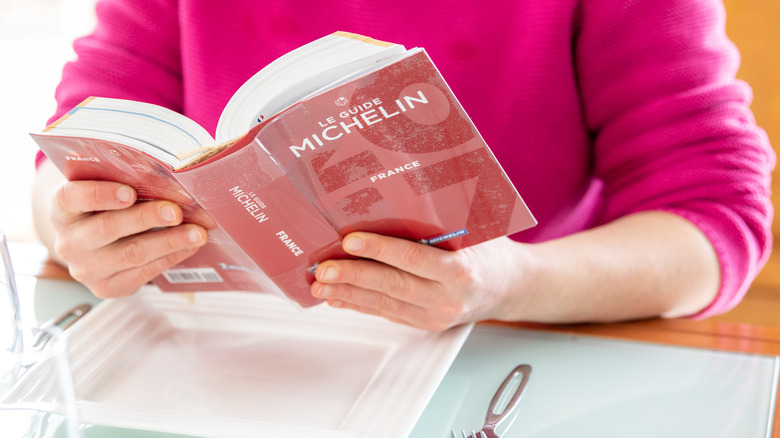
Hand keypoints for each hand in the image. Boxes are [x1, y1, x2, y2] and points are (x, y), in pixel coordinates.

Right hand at [50, 180, 207, 297]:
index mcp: (63, 209)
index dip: (99, 194)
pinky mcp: (106, 287)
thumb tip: (168, 178)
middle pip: (108, 228)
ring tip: (197, 233)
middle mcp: (69, 241)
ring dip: (169, 242)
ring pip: (132, 253)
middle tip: (176, 211)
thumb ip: (124, 183)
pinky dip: (171, 257)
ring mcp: (86, 268)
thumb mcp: (105, 191)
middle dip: (146, 218)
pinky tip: (190, 246)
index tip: (130, 192)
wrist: (94, 248)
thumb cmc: (106, 209)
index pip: (71, 198)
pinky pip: (143, 272)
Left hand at [310, 232, 523, 330]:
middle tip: (323, 268)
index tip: (350, 241)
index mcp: (460, 270)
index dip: (379, 250)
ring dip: (348, 294)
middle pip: (391, 285)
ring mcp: (435, 315)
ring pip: (384, 304)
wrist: (511, 288)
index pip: (413, 258)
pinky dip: (359, 305)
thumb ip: (444, 216)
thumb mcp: (477, 229)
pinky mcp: (425, 324)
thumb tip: (401, 187)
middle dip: (352, 276)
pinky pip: (387, 314)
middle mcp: (447, 298)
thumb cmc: (491, 252)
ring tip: (320, 285)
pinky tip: (338, 297)